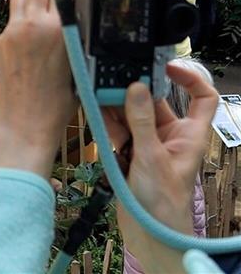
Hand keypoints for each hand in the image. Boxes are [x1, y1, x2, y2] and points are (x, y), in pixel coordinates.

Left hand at [0, 0, 76, 177]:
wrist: (23, 127)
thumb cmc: (57, 106)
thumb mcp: (79, 66)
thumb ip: (76, 35)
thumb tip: (79, 13)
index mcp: (59, 31)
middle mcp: (32, 25)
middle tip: (55, 0)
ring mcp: (11, 32)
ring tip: (41, 18)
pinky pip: (11, 19)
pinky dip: (20, 23)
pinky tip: (29, 44)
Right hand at [102, 65, 217, 272]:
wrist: (148, 233)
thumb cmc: (163, 202)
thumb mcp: (151, 158)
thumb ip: (142, 121)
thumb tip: (136, 87)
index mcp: (189, 134)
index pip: (201, 97)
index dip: (189, 78)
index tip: (164, 66)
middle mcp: (170, 135)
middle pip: (155, 101)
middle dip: (135, 92)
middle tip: (114, 81)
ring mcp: (149, 143)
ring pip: (132, 113)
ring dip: (117, 108)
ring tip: (102, 100)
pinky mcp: (130, 152)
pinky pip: (118, 128)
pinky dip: (108, 124)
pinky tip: (99, 120)